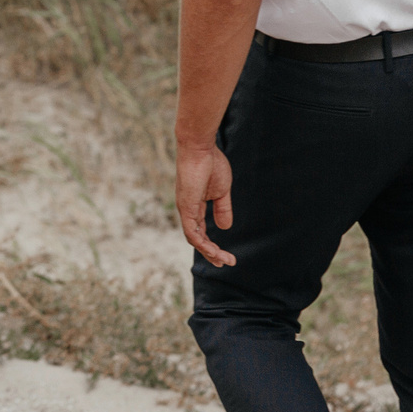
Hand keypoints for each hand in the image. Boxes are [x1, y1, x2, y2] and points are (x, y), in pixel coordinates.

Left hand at [174, 144, 234, 265]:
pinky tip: (213, 251)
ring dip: (209, 252)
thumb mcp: (222, 191)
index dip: (212, 244)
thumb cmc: (211, 164)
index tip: (226, 256)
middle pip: (197, 238)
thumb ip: (223, 209)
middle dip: (211, 253)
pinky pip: (192, 232)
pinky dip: (202, 244)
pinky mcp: (186, 207)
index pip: (201, 230)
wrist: (200, 148)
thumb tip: (225, 228)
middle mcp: (187, 210)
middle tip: (225, 263)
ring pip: (194, 239)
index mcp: (195, 205)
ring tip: (223, 260)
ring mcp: (185, 209)